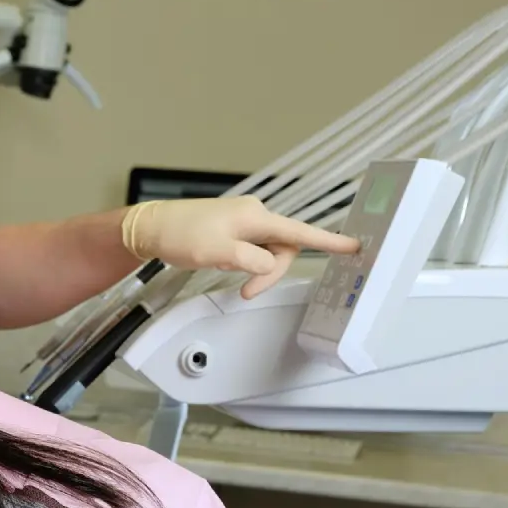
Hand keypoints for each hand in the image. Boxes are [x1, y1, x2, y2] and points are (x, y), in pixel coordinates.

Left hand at [121, 195, 359, 298]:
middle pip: (283, 249)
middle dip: (269, 274)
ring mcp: (244, 223)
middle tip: (246, 291)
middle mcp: (255, 216)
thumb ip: (250, 260)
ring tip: (229, 276)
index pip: (299, 232)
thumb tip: (269, 264)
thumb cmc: (181, 234)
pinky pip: (252, 251)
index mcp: (256, 217)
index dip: (328, 242)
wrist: (152, 228)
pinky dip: (244, 265)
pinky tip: (223, 264)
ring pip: (267, 254)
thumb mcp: (218, 252)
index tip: (355, 246)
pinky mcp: (233, 231)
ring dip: (254, 271)